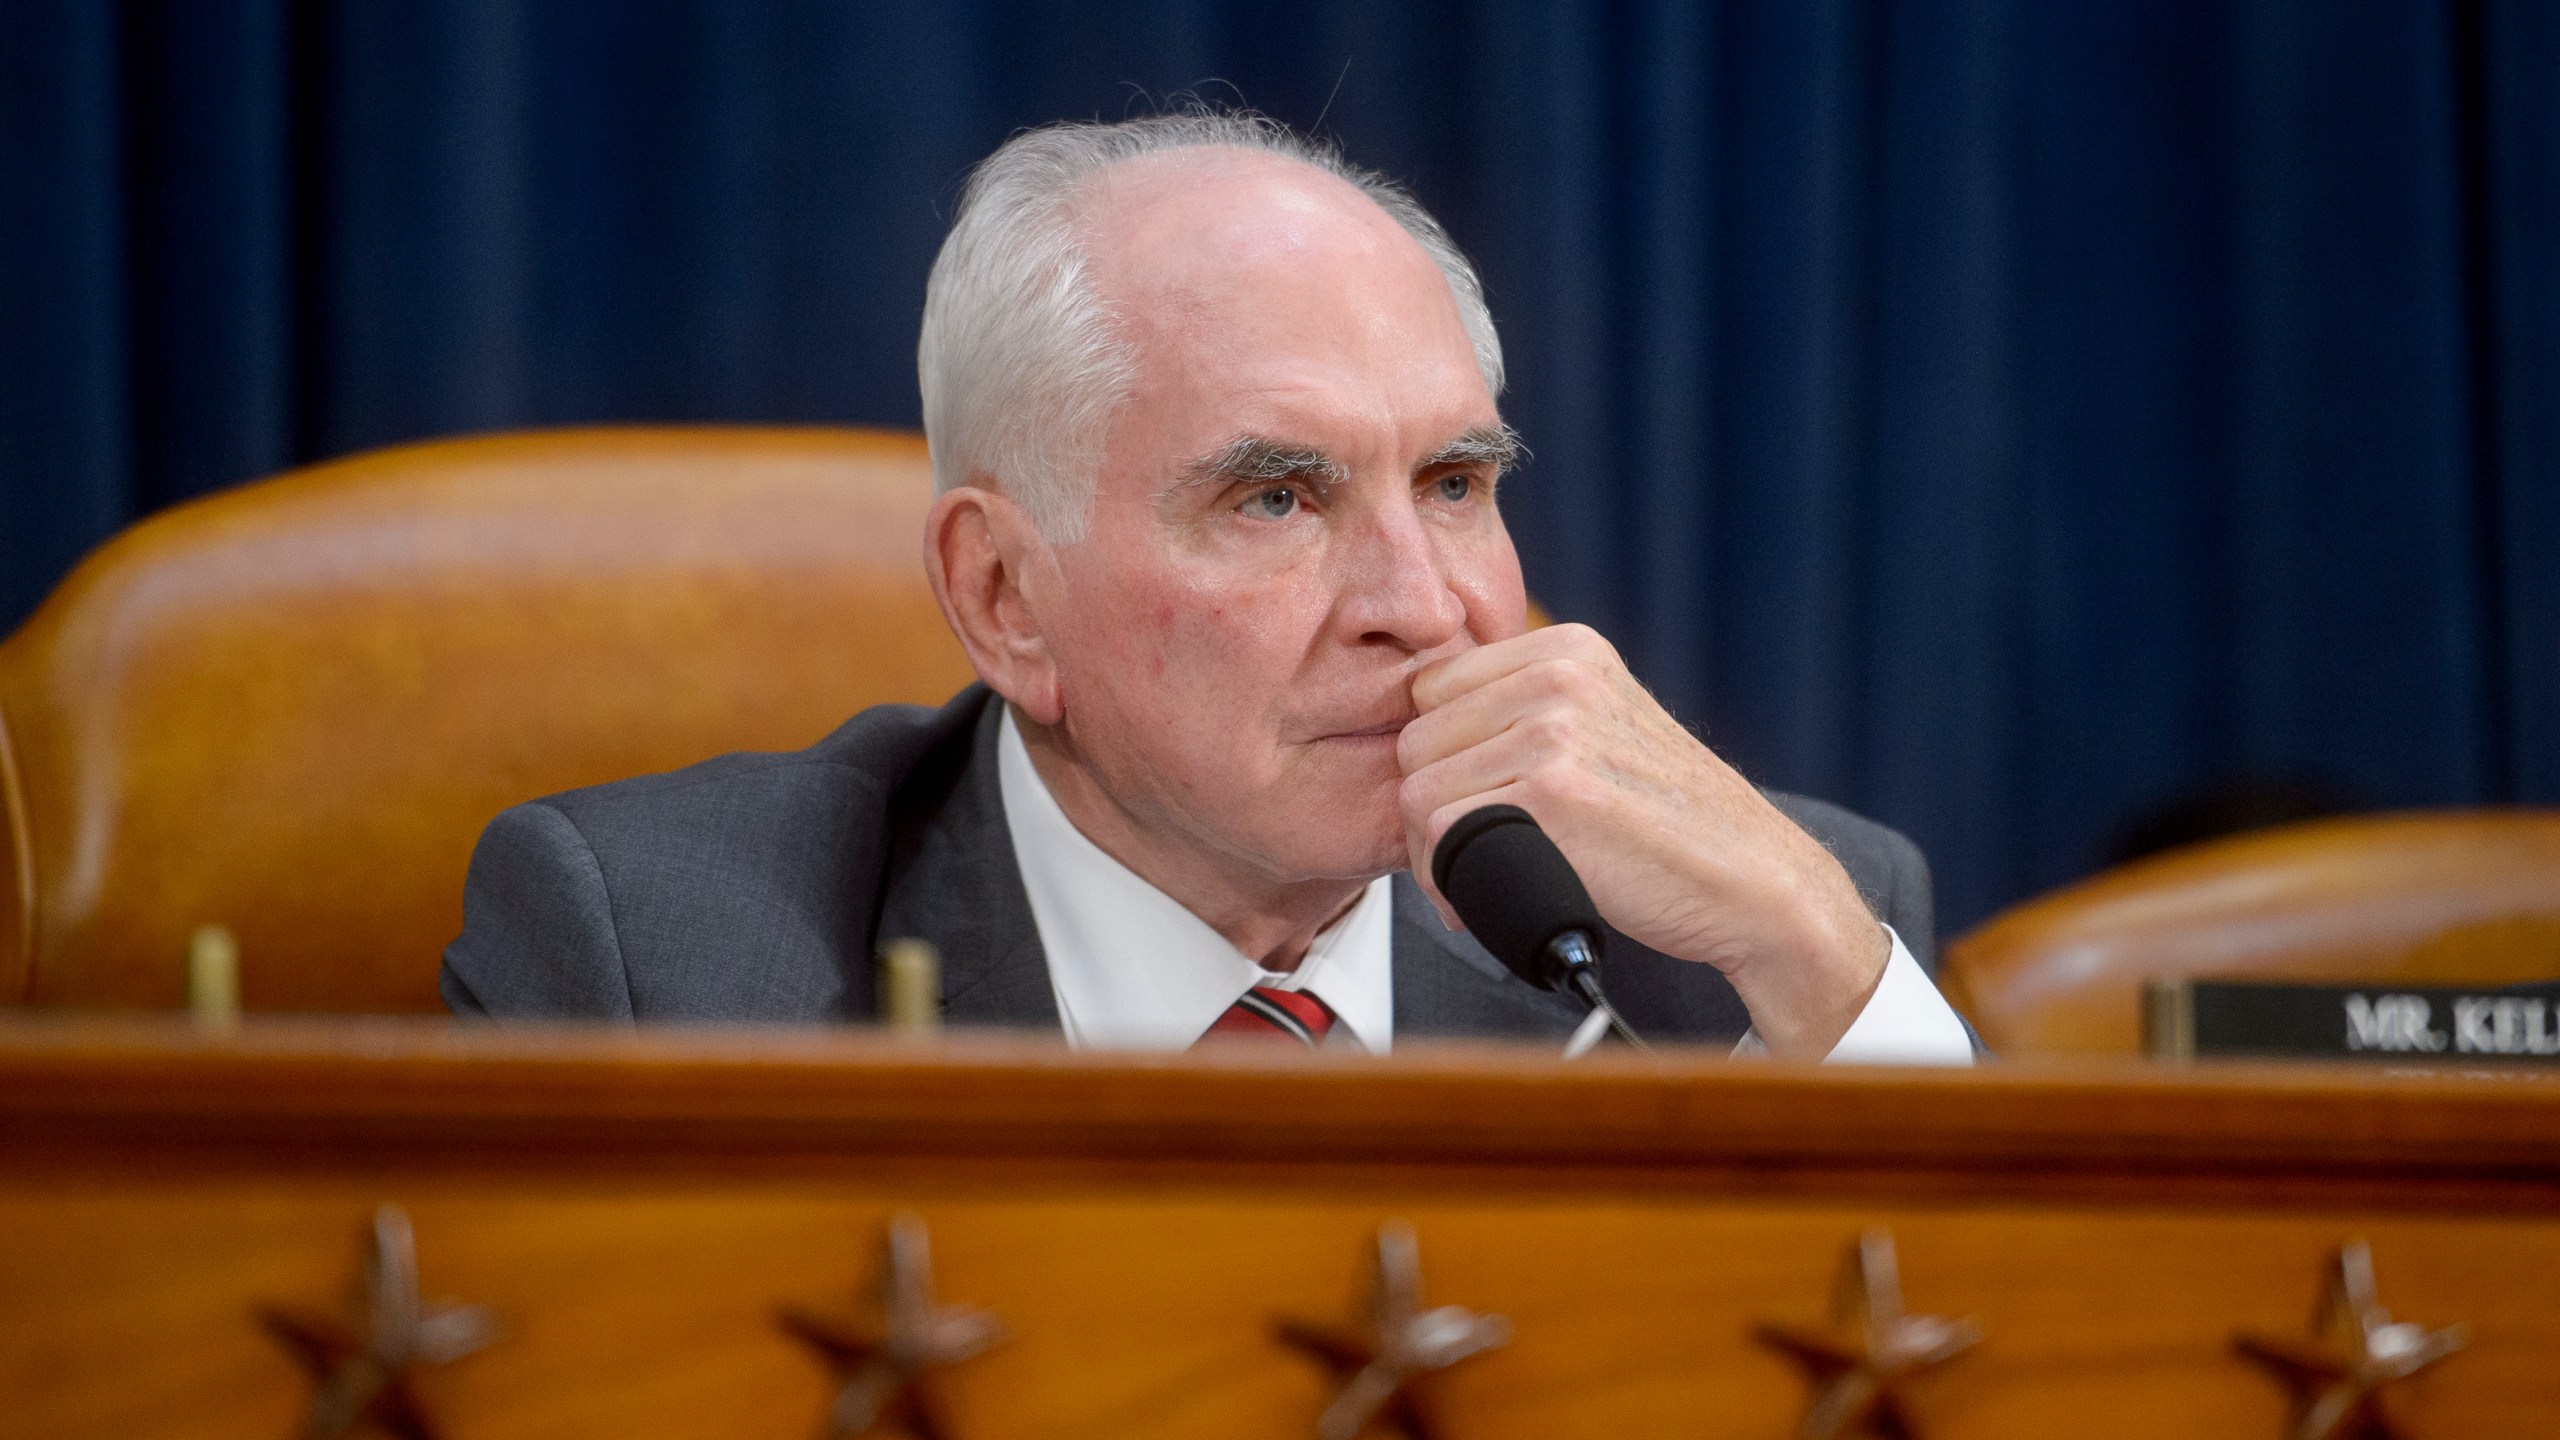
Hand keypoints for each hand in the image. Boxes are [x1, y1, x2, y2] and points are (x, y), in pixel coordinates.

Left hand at [1397, 624, 1888, 1056]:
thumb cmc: (1671, 824)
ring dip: (1434, 852)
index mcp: (1568, 648)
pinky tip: (1482, 898)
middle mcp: (1558, 676)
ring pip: (1417, 789)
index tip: (1470, 806)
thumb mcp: (1606, 729)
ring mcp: (1553, 731)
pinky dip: (1448, 879)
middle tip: (1471, 857)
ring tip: (1479, 879)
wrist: (1754, 882)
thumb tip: (1418, 741)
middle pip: (1416, 740)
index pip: (1432, 689)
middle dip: (1432, 809)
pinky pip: (1439, 833)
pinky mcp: (1549, 795)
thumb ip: (1525, 714)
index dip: (1440, 758)